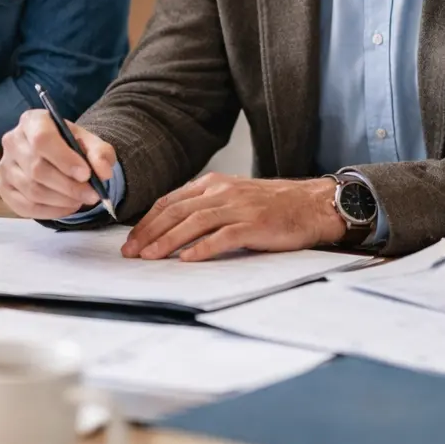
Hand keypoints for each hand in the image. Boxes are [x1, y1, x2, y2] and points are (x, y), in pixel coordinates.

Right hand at [0, 110, 116, 219]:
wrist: (57, 155)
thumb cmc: (72, 146)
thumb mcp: (90, 143)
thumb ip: (100, 154)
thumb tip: (103, 173)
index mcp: (33, 121)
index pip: (42, 139)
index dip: (64, 159)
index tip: (86, 174)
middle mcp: (13, 141)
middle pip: (37, 169)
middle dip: (69, 186)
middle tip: (92, 195)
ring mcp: (5, 166)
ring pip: (32, 190)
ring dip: (62, 200)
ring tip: (81, 199)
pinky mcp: (4, 188)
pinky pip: (25, 207)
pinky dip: (51, 211)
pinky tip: (67, 207)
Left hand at [122, 175, 344, 261]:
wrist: (312, 205)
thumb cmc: (274, 206)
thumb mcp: (235, 198)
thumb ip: (207, 207)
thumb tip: (174, 229)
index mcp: (214, 184)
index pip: (170, 201)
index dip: (148, 221)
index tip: (132, 239)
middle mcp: (223, 192)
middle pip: (176, 211)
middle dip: (149, 233)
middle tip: (132, 252)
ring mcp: (239, 207)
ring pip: (194, 222)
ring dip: (168, 241)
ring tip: (150, 257)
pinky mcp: (255, 224)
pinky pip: (223, 236)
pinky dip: (203, 248)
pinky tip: (187, 259)